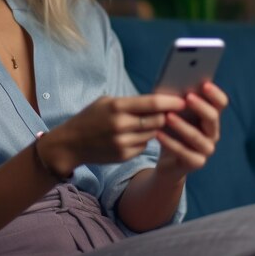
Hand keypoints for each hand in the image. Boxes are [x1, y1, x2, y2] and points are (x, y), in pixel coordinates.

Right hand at [38, 93, 185, 175]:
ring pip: (153, 133)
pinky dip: (144, 139)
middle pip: (158, 119)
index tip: (183, 100)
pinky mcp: (124, 155)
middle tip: (174, 111)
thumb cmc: (90, 117)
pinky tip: (136, 134)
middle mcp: (121, 125)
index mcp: (117, 107)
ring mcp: (123, 142)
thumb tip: (157, 101)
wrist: (71, 144)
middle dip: (167, 115)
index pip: (152, 103)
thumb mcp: (106, 102)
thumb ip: (131, 102)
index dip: (170, 101)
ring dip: (156, 127)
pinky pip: (144, 145)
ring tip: (152, 121)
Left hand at [155, 82, 228, 180]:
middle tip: (187, 97)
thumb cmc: (171, 130)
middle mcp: (213, 132)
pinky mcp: (196, 162)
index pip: (221, 103)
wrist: (168, 160)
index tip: (204, 84)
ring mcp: (206, 149)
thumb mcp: (173, 112)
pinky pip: (184, 152)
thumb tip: (169, 83)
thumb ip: (175, 100)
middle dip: (200, 106)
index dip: (215, 94)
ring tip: (167, 116)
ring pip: (197, 136)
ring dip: (182, 125)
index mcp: (211, 116)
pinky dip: (170, 142)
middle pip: (212, 117)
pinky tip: (158, 134)